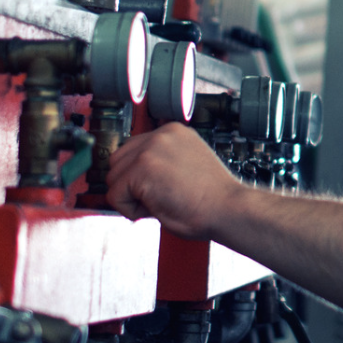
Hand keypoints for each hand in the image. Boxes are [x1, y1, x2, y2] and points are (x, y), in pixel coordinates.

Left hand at [107, 124, 241, 240]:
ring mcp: (150, 150)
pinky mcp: (142, 169)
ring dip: (130, 197)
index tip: (154, 189)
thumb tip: (134, 175)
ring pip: (114, 179)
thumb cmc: (212, 198)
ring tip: (159, 203)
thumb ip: (162, 161)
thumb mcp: (187, 164)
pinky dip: (130, 210)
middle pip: (118, 161)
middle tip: (157, 199)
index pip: (133, 150)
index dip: (138, 176)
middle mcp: (160, 135)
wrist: (228, 209)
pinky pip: (115, 196)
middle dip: (130, 185)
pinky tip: (155, 209)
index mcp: (173, 132)